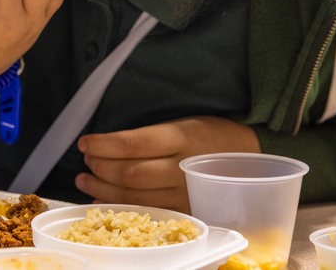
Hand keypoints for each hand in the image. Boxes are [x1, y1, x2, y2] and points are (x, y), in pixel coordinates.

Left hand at [75, 116, 261, 213]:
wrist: (251, 156)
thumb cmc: (211, 135)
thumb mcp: (184, 123)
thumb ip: (150, 136)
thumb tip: (108, 144)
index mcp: (182, 138)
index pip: (133, 144)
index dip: (104, 145)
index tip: (85, 143)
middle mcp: (183, 168)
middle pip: (130, 174)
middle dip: (100, 168)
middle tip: (85, 161)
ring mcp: (185, 194)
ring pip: (135, 196)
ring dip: (103, 189)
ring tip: (85, 179)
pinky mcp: (186, 211)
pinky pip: (147, 212)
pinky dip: (120, 206)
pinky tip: (104, 200)